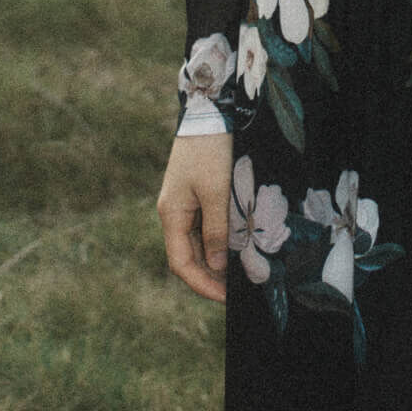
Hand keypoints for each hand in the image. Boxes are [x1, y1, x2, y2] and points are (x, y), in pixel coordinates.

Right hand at [157, 131, 232, 302]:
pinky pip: (204, 226)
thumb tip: (216, 267)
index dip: (202, 285)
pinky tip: (235, 246)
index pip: (181, 263)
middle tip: (237, 291)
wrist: (209, 111)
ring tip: (240, 274)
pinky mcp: (195, 194)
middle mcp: (173, 213)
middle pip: (189, 256)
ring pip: (198, 243)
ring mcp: (184, 203)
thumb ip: (216, 230)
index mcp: (172, 215)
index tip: (225, 299)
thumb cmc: (210, 150)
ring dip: (215, 260)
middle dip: (210, 276)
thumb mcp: (216, 191)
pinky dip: (219, 240)